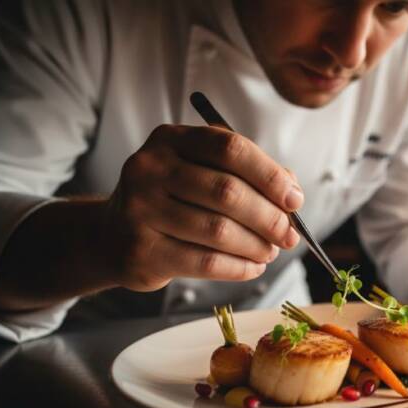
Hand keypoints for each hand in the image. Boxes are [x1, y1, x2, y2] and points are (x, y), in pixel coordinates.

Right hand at [102, 124, 302, 290]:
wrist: (113, 234)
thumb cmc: (172, 199)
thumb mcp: (201, 172)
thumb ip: (246, 175)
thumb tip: (291, 192)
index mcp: (170, 139)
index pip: (230, 148)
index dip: (269, 175)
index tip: (294, 199)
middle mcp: (149, 168)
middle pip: (227, 191)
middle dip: (269, 217)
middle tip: (289, 235)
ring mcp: (140, 209)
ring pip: (219, 231)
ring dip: (256, 246)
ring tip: (271, 252)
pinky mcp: (141, 250)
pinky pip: (206, 262)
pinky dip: (239, 267)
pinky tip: (253, 267)